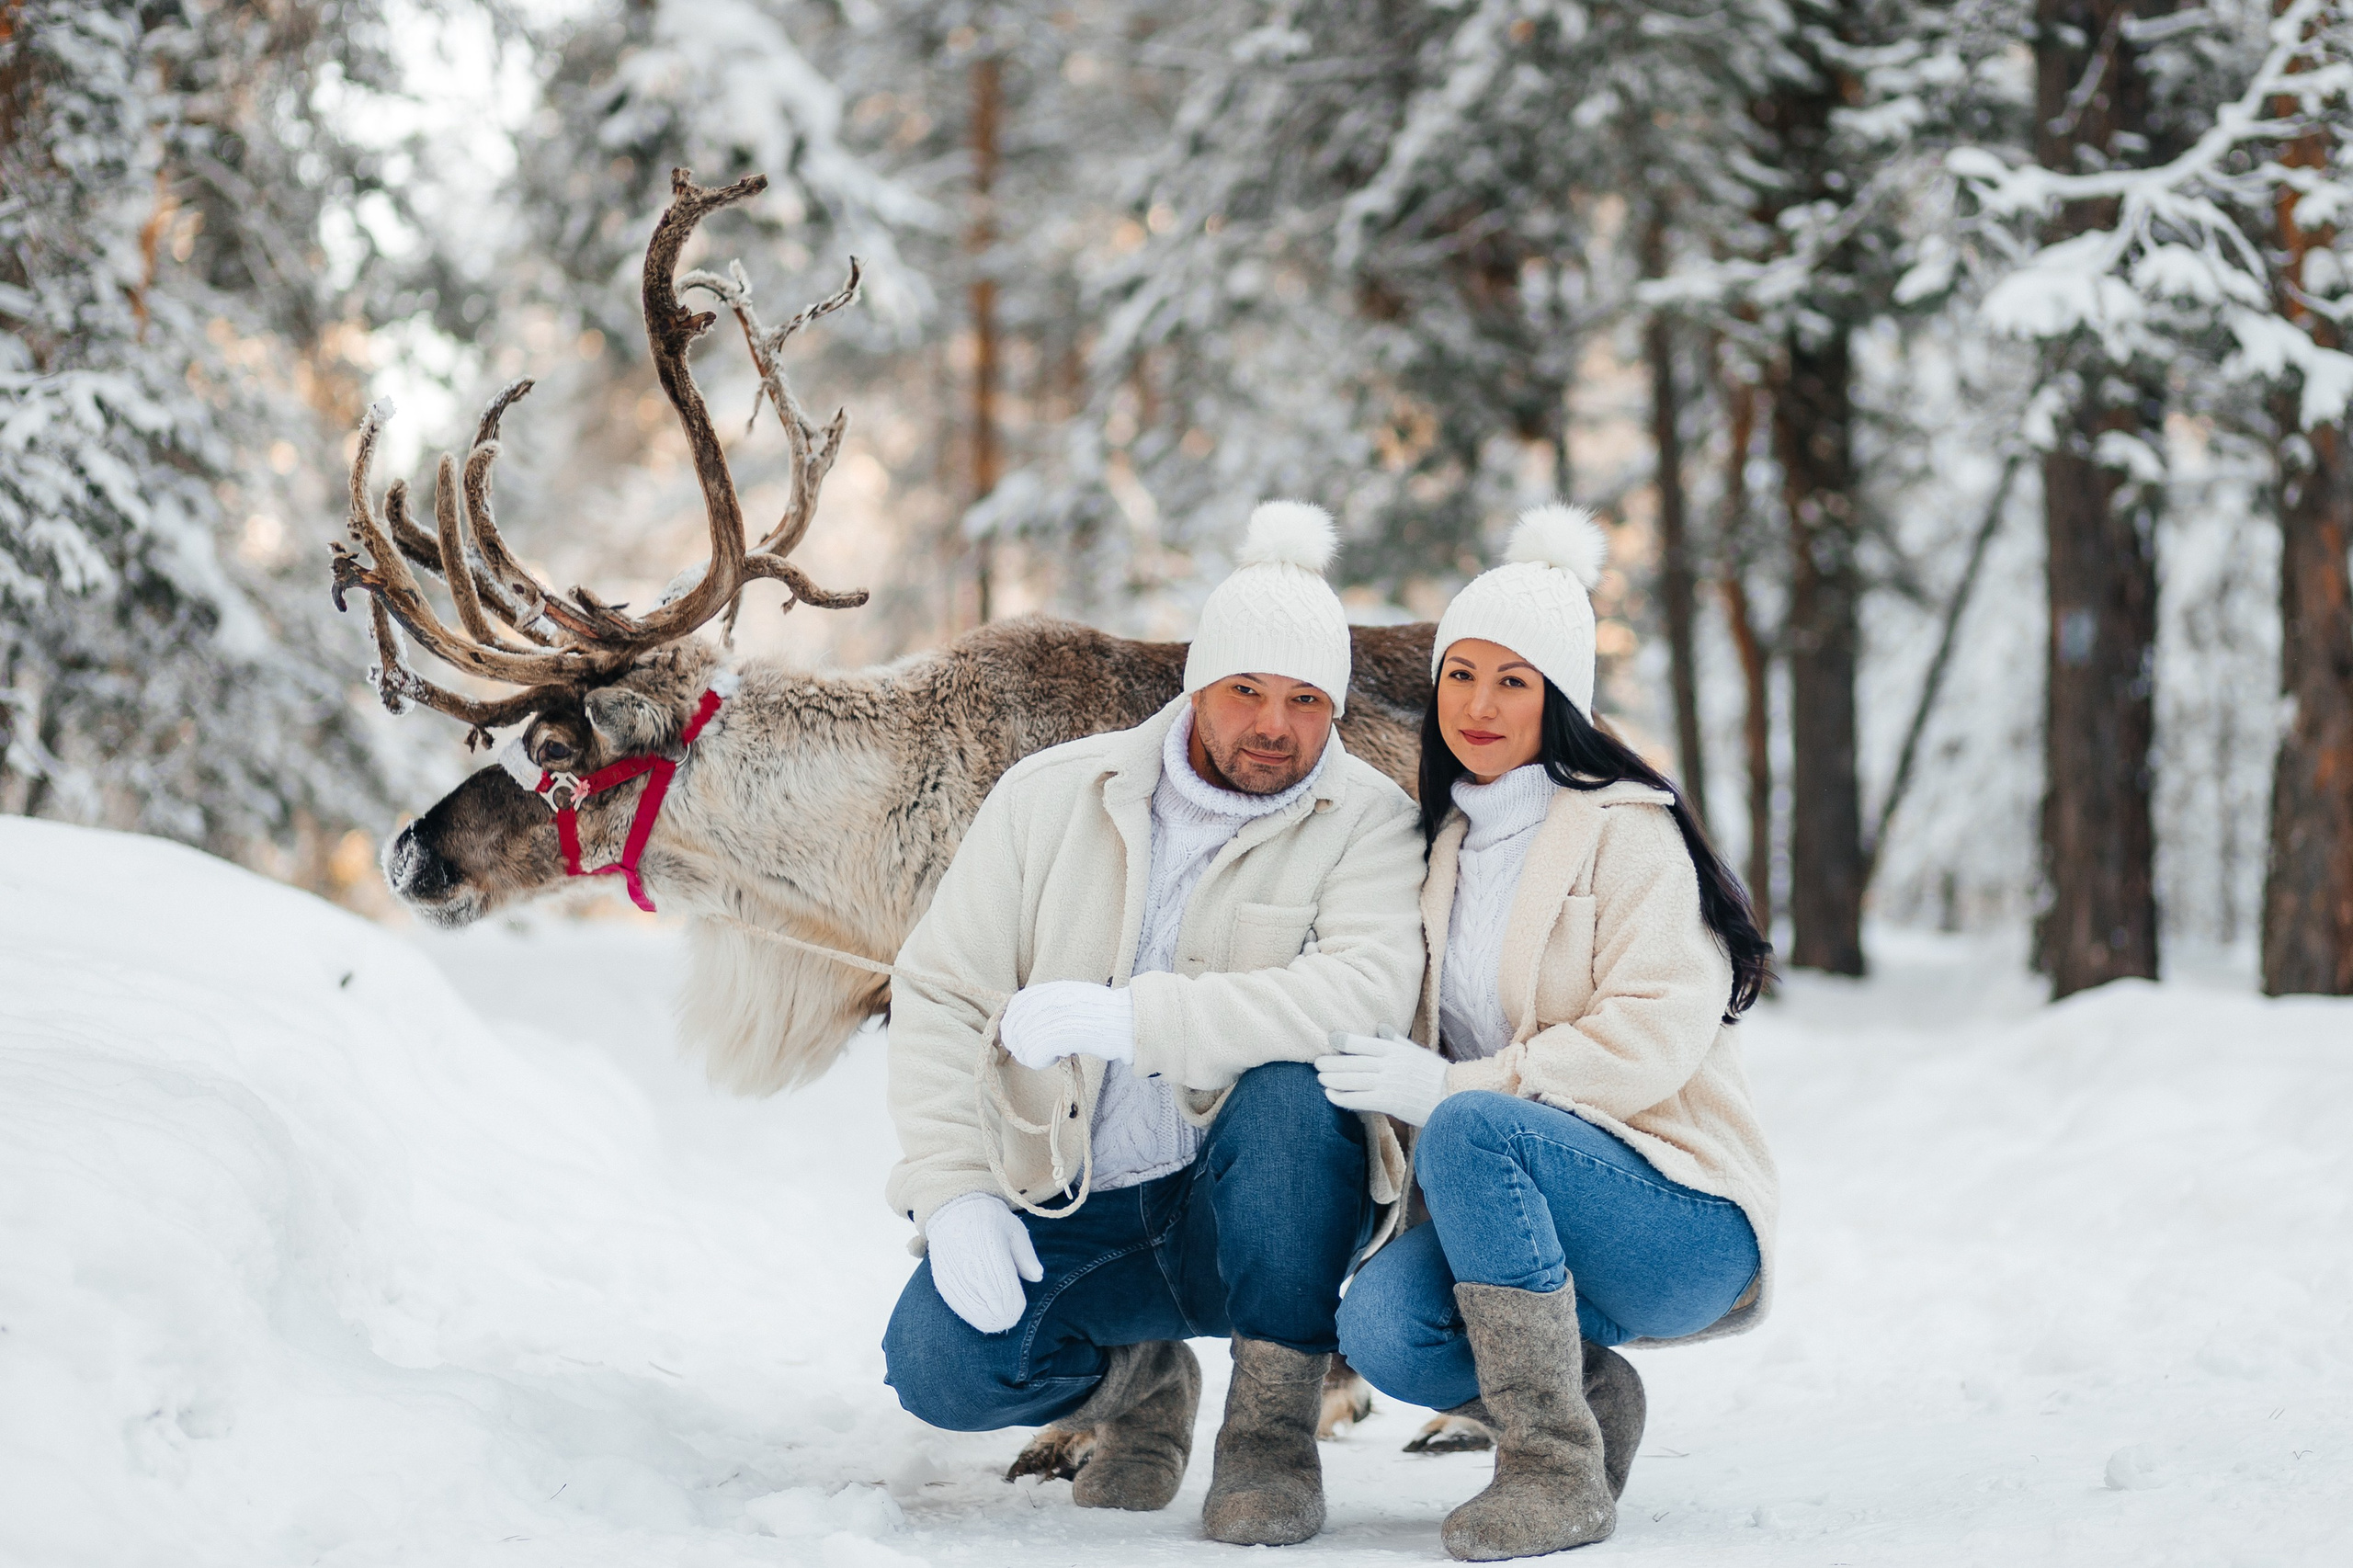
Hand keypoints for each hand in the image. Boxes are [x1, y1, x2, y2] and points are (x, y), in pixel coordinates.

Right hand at [923, 1192, 1043, 1333]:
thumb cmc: (991, 1220)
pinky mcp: (942, 1277)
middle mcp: (968, 1258)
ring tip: (998, 1320)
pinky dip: (970, 1313)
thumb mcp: (1014, 1230)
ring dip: (986, 1318)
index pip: (1004, 1285)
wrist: (953, 1211)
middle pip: (988, 1301)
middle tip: (1010, 1319)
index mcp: (989, 1243)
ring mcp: (953, 1269)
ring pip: (971, 1307)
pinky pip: (956, 1303)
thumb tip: (1037, 1277)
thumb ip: (1026, 1255)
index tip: (1019, 1309)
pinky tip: (981, 1316)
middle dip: (1002, 1314)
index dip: (1014, 1304)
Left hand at [1001, 980, 1135, 1069]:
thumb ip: (1044, 1003)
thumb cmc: (1099, 1011)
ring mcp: (1042, 1021)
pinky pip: (1032, 1059)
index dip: (1014, 1027)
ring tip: (1055, 1050)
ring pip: (1020, 1048)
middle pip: (1010, 1031)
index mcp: (1042, 991)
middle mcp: (1037, 1003)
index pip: (1012, 1010)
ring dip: (1035, 1055)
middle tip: (1043, 1049)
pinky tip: (1060, 1055)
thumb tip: (1023, 1019)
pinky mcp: (1049, 1040)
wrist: (1119, 1018)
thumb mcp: (1068, 996)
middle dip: (1022, 1044)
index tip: (1025, 1037)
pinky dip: (1044, 1062)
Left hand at [1316, 1026, 1449, 1126]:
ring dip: (1333, 1079)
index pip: (1364, 1042)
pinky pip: (1359, 1099)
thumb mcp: (1417, 1052)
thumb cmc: (1435, 1075)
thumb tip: (1381, 1027)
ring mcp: (1387, 1083)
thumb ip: (1396, 1041)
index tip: (1330, 1039)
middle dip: (1332, 1062)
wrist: (1453, 1097)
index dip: (1344, 1041)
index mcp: (1396, 1050)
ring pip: (1353, 1079)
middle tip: (1317, 1063)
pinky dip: (1342, 1097)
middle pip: (1353, 1062)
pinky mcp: (1388, 1102)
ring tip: (1320, 1078)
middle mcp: (1389, 1064)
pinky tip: (1330, 1096)